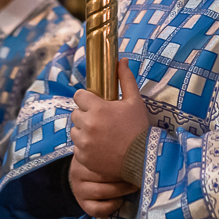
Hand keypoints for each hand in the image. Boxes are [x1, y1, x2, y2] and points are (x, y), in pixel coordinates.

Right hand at [68, 156, 137, 217]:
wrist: (84, 175)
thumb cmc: (100, 163)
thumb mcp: (103, 156)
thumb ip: (113, 157)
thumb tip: (134, 160)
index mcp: (83, 157)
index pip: (102, 160)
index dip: (120, 164)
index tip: (134, 164)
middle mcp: (77, 173)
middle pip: (102, 176)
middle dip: (123, 178)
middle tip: (136, 177)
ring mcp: (78, 190)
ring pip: (100, 192)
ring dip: (120, 191)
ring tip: (131, 188)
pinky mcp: (82, 204)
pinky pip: (97, 209)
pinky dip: (111, 206)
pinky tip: (119, 201)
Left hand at [71, 59, 148, 181]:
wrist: (143, 159)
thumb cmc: (139, 128)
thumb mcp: (135, 102)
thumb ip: (126, 79)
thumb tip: (121, 60)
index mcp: (97, 108)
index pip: (78, 96)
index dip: (86, 99)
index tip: (95, 104)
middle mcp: (87, 124)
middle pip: (75, 113)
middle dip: (85, 115)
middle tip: (101, 122)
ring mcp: (84, 142)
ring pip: (74, 131)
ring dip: (83, 131)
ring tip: (100, 135)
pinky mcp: (83, 157)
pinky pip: (77, 148)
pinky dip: (85, 148)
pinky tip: (100, 148)